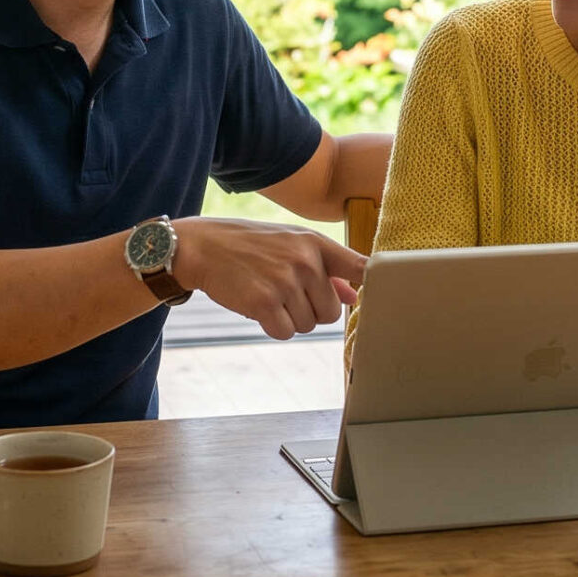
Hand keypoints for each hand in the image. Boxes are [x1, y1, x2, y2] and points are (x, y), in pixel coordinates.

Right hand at [171, 217, 367, 340]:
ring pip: (307, 325)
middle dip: (311, 312)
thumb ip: (327, 269)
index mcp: (315, 243)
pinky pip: (285, 333)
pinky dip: (273, 327)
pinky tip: (259, 307)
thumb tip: (356, 295)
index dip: (372, 286)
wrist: (202, 247)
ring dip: (290, 319)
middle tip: (287, 294)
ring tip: (269, 295)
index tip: (375, 296)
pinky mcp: (264, 303)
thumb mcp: (290, 244)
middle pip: (331, 312)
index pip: (361, 267)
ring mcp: (285, 282)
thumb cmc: (250, 245)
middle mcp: (304, 261)